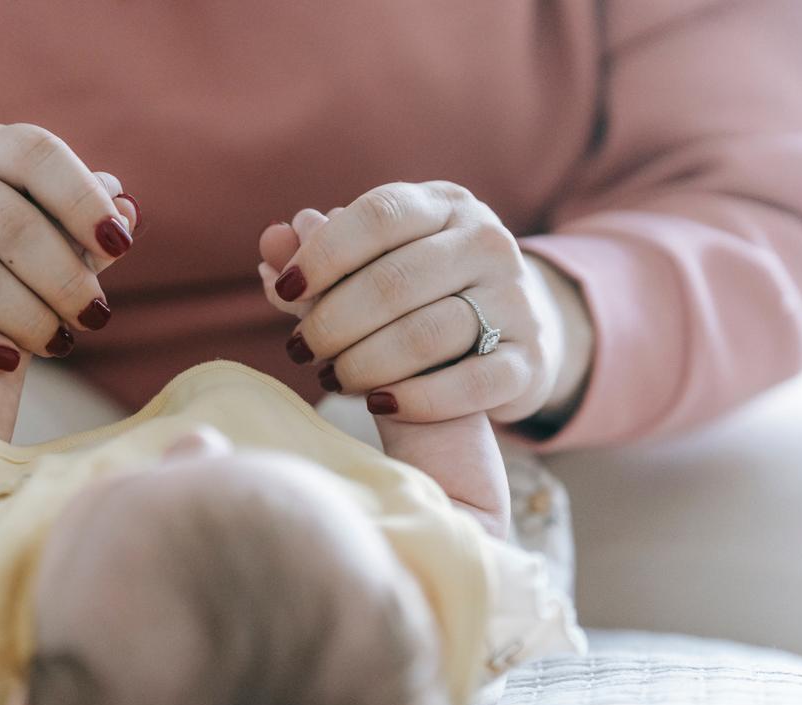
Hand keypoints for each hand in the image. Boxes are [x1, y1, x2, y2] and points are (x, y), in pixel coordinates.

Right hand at [0, 122, 140, 370]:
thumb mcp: (24, 210)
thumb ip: (75, 214)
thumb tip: (129, 213)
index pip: (35, 154)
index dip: (83, 199)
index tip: (121, 245)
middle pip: (11, 225)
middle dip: (65, 278)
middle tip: (96, 317)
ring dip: (28, 318)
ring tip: (60, 343)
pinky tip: (7, 362)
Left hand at [257, 182, 581, 424]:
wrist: (512, 331)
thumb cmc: (419, 290)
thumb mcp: (372, 261)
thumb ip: (318, 255)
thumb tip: (271, 241)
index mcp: (445, 204)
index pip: (380, 215)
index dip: (324, 253)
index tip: (285, 290)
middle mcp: (488, 241)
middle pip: (396, 281)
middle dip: (333, 321)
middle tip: (299, 349)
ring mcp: (516, 300)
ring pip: (428, 334)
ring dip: (364, 363)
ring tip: (332, 378)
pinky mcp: (530, 360)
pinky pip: (472, 383)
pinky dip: (416, 399)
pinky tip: (379, 404)